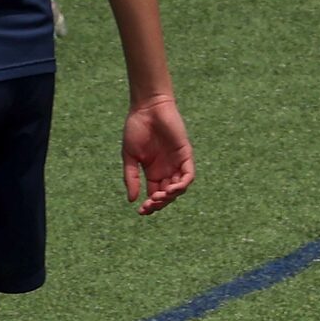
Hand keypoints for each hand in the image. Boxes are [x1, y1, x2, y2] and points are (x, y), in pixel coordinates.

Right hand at [122, 96, 193, 213]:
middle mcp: (167, 170)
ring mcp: (177, 163)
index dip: (150, 205)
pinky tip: (172, 189)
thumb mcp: (130, 156)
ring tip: (159, 197)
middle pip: (168, 194)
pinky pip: (188, 175)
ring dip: (171, 196)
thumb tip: (132, 200)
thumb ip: (131, 177)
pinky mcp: (186, 155)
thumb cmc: (136, 129)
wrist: (147, 109)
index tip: (141, 211)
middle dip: (160, 203)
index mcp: (153, 172)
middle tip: (150, 205)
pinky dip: (182, 184)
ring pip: (179, 187)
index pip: (155, 194)